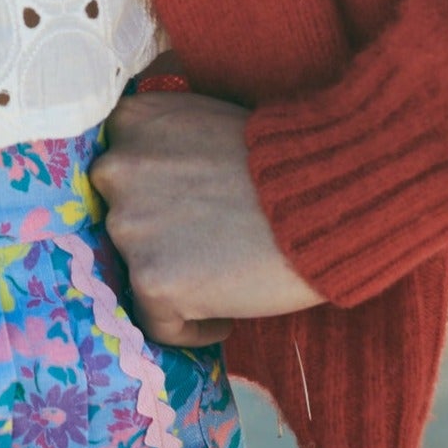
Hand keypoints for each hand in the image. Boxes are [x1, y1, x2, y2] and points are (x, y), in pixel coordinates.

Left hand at [89, 85, 322, 346]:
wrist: (330, 200)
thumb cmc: (287, 163)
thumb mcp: (209, 121)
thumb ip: (166, 143)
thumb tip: (151, 181)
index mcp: (132, 122)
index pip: (117, 173)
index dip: (150, 199)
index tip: (183, 215)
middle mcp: (116, 170)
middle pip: (123, 220)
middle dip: (160, 237)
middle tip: (209, 246)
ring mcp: (129, 227)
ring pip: (137, 271)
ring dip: (175, 279)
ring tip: (226, 278)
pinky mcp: (152, 280)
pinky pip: (159, 323)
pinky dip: (193, 326)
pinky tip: (228, 314)